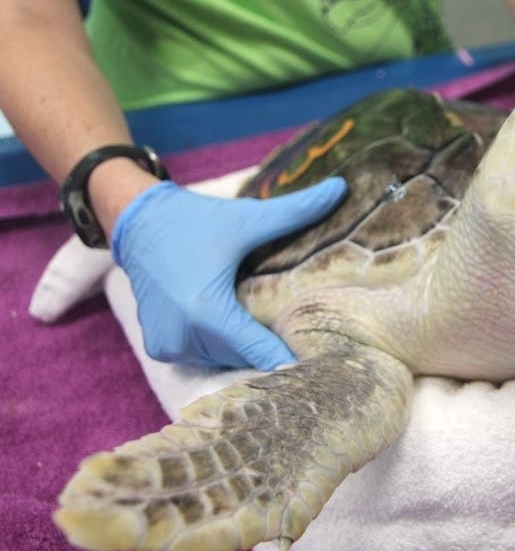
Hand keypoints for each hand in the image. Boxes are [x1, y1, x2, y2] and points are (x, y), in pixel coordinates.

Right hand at [111, 178, 347, 369]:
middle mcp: (184, 338)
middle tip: (305, 333)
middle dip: (272, 344)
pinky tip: (237, 322)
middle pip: (246, 357)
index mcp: (207, 312)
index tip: (323, 361)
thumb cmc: (197, 221)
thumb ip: (295, 211)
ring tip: (272, 325)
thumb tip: (340, 188)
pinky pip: (204, 355)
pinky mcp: (160, 349)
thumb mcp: (247, 218)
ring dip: (245, 345)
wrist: (139, 224)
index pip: (262, 354)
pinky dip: (221, 344)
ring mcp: (169, 347)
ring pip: (225, 359)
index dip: (293, 359)